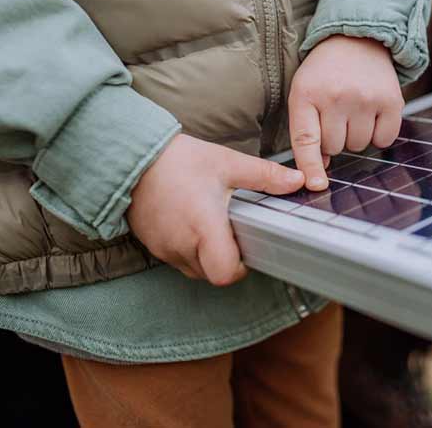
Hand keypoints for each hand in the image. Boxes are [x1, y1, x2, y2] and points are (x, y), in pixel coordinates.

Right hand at [127, 134, 304, 285]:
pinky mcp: (152, 246)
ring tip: (211, 223)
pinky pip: (177, 259)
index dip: (241, 267)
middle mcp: (181, 245)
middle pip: (213, 274)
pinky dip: (189, 249)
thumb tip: (298, 180)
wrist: (132, 157)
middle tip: (231, 230)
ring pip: (194, 269)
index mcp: (203, 227)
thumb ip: (265, 176)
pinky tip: (192, 222)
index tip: (246, 245)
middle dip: (227, 259)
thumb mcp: (228, 163)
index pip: (226, 273)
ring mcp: (164, 249)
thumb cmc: (179, 160)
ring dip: (207, 256)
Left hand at [289, 36, 403, 190]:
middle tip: (335, 113)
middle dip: (334, 138)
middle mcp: (337, 96)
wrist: (358, 39)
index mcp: (306, 93)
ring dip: (356, 135)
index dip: (311, 167)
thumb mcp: (304, 92)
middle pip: (335, 147)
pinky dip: (379, 134)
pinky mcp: (392, 101)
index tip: (317, 185)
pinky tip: (372, 114)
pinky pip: (384, 140)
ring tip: (353, 109)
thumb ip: (306, 130)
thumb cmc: (326, 73)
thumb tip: (322, 167)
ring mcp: (366, 98)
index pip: (306, 140)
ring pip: (359, 146)